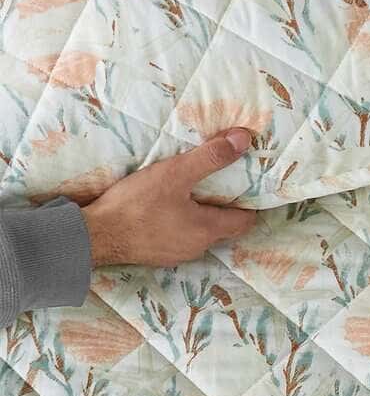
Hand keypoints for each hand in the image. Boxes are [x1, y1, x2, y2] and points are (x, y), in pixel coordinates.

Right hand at [83, 130, 257, 267]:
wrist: (93, 236)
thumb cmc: (135, 205)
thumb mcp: (175, 174)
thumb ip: (210, 157)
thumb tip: (243, 140)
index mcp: (208, 230)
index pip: (245, 221)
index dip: (248, 204)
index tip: (246, 186)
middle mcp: (198, 247)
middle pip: (224, 228)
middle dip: (225, 208)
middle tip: (220, 185)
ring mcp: (176, 255)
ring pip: (200, 234)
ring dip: (200, 217)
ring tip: (193, 194)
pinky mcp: (156, 255)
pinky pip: (178, 239)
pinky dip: (179, 225)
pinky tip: (165, 210)